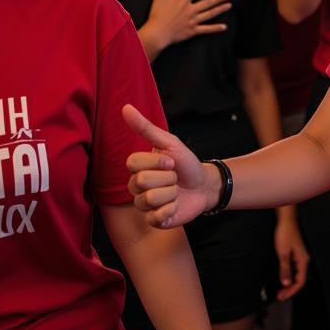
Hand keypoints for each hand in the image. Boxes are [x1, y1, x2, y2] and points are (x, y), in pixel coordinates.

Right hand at [123, 104, 217, 227]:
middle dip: (167, 177)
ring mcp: (143, 205)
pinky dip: (172, 209)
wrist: (204, 184)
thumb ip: (145, 128)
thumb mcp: (169, 143)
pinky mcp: (153, 221)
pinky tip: (176, 205)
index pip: (133, 163)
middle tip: (174, 177)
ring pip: (149, 199)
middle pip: (141, 181)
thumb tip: (125, 107)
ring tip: (176, 190)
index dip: (156, 161)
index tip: (171, 161)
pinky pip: (156, 217)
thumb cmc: (186, 162)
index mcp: (138, 167)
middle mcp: (136, 186)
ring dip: (171, 193)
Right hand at [142, 0, 231, 55]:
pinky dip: (215, 28)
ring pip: (210, 14)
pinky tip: (223, 27)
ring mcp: (193, 20)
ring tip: (229, 5)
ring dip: (220, 9)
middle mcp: (191, 10)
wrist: (157, 33)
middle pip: (208, 2)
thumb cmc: (157, 16)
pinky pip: (206, 29)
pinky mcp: (192, 30)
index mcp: (183, 1)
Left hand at [274, 211, 309, 299]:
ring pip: (296, 275)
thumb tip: (286, 284)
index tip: (283, 296)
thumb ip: (285, 270)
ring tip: (281, 291)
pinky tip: (283, 279)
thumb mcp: (283, 253)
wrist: (285, 220)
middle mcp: (303, 259)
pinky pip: (293, 269)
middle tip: (280, 297)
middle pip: (299, 280)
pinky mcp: (295, 254)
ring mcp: (299, 257)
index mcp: (303, 260)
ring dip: (288, 284)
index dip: (292, 291)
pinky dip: (288, 276)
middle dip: (290, 290)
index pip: (300, 282)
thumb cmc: (286, 233)